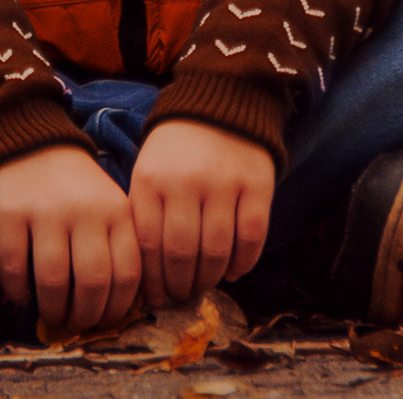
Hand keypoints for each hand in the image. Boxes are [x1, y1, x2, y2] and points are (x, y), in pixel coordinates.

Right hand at [0, 145, 142, 335]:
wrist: (28, 141)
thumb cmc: (74, 186)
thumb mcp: (108, 204)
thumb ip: (116, 245)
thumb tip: (112, 306)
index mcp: (116, 211)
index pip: (127, 273)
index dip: (116, 308)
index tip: (105, 323)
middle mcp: (85, 211)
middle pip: (92, 282)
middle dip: (85, 315)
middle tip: (76, 325)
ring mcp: (45, 212)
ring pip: (53, 281)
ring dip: (53, 309)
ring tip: (52, 316)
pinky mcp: (9, 214)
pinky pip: (14, 267)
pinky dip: (19, 291)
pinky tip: (23, 296)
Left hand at [128, 120, 273, 307]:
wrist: (220, 103)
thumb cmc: (176, 152)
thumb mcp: (147, 173)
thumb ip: (145, 218)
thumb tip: (148, 280)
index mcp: (151, 181)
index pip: (148, 246)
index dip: (154, 281)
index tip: (157, 299)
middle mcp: (186, 182)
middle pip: (181, 254)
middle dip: (181, 285)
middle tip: (182, 295)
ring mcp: (224, 182)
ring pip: (216, 250)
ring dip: (210, 278)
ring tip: (205, 285)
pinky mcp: (257, 184)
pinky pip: (252, 236)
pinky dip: (243, 262)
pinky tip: (234, 271)